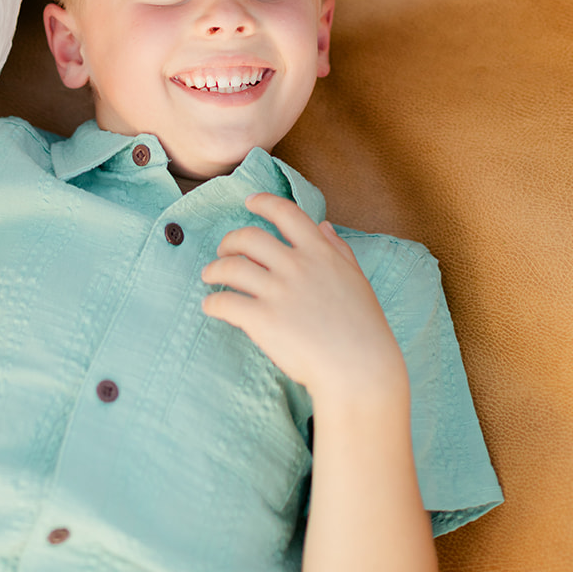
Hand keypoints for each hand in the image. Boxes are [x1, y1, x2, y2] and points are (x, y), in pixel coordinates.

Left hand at [200, 193, 407, 407]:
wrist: (360, 370)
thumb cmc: (363, 328)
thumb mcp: (356, 278)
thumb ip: (338, 249)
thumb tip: (323, 225)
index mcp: (320, 252)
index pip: (286, 213)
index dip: (264, 202)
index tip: (250, 201)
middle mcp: (296, 265)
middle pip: (249, 237)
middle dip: (230, 240)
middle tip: (223, 250)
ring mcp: (278, 292)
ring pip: (231, 267)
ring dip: (214, 269)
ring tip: (209, 275)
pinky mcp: (262, 320)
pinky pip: (225, 303)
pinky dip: (213, 304)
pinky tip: (210, 307)